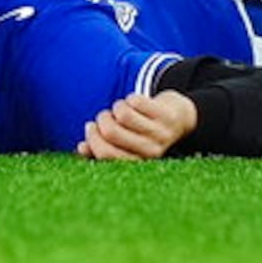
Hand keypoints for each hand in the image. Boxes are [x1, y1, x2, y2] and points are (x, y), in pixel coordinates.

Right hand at [76, 90, 198, 160]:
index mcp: (138, 163)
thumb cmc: (145, 132)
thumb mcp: (128, 144)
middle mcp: (150, 151)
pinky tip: (136, 103)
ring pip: (122, 114)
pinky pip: (136, 100)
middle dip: (101, 119)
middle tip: (105, 116)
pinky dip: (130, 98)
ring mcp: (159, 132)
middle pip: (111, 132)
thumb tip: (81, 148)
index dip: (92, 138)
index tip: (91, 127)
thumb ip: (103, 147)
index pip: (106, 154)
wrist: (180, 118)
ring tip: (121, 108)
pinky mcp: (165, 114)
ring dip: (116, 107)